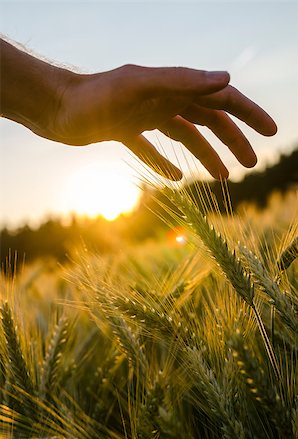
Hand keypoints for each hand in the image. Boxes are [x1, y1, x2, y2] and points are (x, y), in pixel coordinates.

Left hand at [51, 64, 276, 179]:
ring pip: (185, 135)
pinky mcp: (126, 130)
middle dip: (232, 140)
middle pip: (208, 119)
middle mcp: (162, 99)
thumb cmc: (91, 98)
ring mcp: (145, 115)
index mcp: (171, 87)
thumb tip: (226, 80)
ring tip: (221, 178)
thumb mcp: (136, 87)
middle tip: (249, 165)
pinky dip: (165, 162)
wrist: (54, 109)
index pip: (220, 98)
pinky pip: (152, 148)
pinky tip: (174, 179)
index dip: (248, 113)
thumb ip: (179, 81)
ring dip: (206, 155)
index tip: (270, 132)